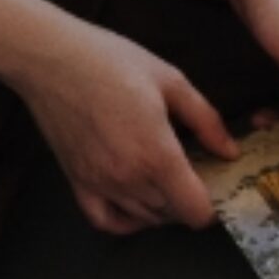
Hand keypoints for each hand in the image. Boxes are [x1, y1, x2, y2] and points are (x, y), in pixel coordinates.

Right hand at [4, 16, 238, 235]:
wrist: (48, 57)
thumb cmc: (110, 61)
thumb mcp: (172, 82)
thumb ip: (206, 122)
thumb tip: (230, 152)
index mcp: (158, 157)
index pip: (197, 212)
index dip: (214, 203)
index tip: (215, 181)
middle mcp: (129, 179)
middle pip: (174, 216)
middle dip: (190, 199)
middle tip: (194, 171)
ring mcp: (99, 183)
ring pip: (145, 219)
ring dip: (163, 207)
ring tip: (167, 177)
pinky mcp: (76, 180)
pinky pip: (105, 221)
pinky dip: (126, 220)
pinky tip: (137, 200)